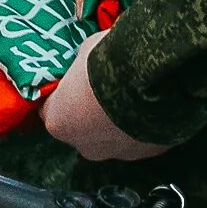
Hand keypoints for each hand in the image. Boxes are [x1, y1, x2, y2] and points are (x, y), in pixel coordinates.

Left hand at [38, 37, 170, 162]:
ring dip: (120, 122)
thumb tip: (86, 71)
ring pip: (114, 138)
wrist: (153, 78)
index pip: (52, 109)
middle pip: (83, 129)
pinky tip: (154, 105)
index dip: (63, 94)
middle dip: (92, 112)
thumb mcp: (84, 54)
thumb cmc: (106, 62)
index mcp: (59, 122)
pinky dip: (144, 125)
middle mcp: (85, 146)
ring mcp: (118, 154)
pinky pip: (142, 138)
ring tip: (135, 95)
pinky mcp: (149, 154)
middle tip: (107, 88)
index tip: (75, 81)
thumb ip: (80, 70)